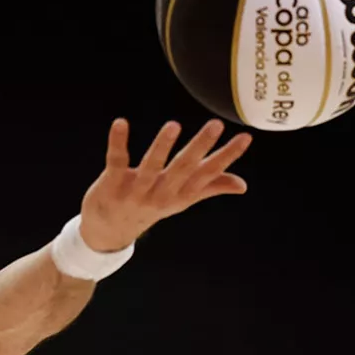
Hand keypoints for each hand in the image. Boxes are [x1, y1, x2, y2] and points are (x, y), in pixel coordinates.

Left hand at [80, 119, 251, 251]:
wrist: (109, 232)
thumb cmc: (150, 206)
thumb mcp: (181, 199)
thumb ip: (210, 187)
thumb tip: (243, 185)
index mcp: (181, 194)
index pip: (208, 174)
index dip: (227, 157)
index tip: (246, 137)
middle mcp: (161, 194)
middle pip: (183, 169)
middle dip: (200, 147)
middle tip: (216, 124)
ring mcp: (136, 191)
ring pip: (151, 167)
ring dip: (162, 147)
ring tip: (173, 125)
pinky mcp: (111, 184)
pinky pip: (116, 162)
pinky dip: (118, 143)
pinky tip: (120, 122)